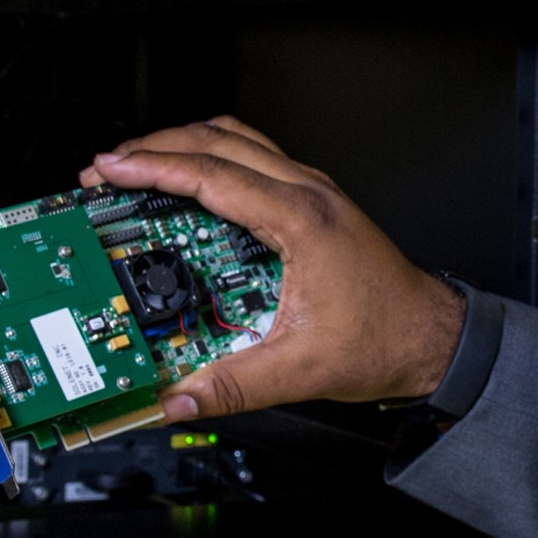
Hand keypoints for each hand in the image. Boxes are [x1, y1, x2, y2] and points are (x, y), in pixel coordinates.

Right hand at [82, 118, 465, 422]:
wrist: (431, 336)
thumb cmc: (386, 338)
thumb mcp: (300, 371)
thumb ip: (232, 387)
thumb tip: (177, 398)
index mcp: (303, 219)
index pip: (213, 174)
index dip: (152, 167)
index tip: (108, 168)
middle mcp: (308, 193)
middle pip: (218, 140)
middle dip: (154, 147)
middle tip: (106, 169)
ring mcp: (312, 192)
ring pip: (237, 141)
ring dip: (183, 146)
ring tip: (137, 168)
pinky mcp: (312, 203)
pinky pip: (253, 161)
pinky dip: (211, 162)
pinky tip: (187, 188)